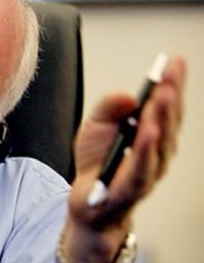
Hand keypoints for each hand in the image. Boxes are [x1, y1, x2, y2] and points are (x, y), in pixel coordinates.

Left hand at [52, 56, 185, 262]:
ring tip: (162, 95)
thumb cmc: (98, 162)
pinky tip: (148, 130)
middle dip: (171, 94)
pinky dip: (146, 149)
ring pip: (159, 144)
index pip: (167, 105)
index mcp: (154, 134)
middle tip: (171, 71)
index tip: (176, 59)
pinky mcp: (131, 190)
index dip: (173, 83)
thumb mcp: (96, 125)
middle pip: (168, 121)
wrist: (87, 204)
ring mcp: (149, 172)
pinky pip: (141, 168)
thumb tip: (129, 96)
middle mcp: (159, 152)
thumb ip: (110, 107)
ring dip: (162, 119)